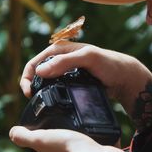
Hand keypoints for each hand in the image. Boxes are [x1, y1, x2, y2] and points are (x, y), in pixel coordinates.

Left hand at [9, 126, 125, 151]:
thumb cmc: (69, 150)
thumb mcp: (42, 139)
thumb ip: (27, 137)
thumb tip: (13, 132)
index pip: (51, 150)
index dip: (51, 140)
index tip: (54, 131)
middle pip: (68, 150)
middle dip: (70, 139)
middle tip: (71, 126)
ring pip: (85, 149)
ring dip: (86, 140)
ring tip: (87, 126)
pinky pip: (101, 147)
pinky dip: (100, 140)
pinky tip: (101, 132)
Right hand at [20, 40, 151, 115]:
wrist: (123, 77)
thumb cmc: (109, 63)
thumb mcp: (88, 58)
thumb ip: (65, 62)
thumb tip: (40, 71)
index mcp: (60, 49)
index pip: (35, 61)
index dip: (27, 76)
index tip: (28, 92)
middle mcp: (60, 59)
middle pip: (37, 72)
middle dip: (31, 84)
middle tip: (32, 99)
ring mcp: (65, 71)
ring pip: (45, 81)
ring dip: (40, 90)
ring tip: (40, 102)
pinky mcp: (70, 81)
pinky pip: (55, 87)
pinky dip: (50, 94)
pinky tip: (52, 101)